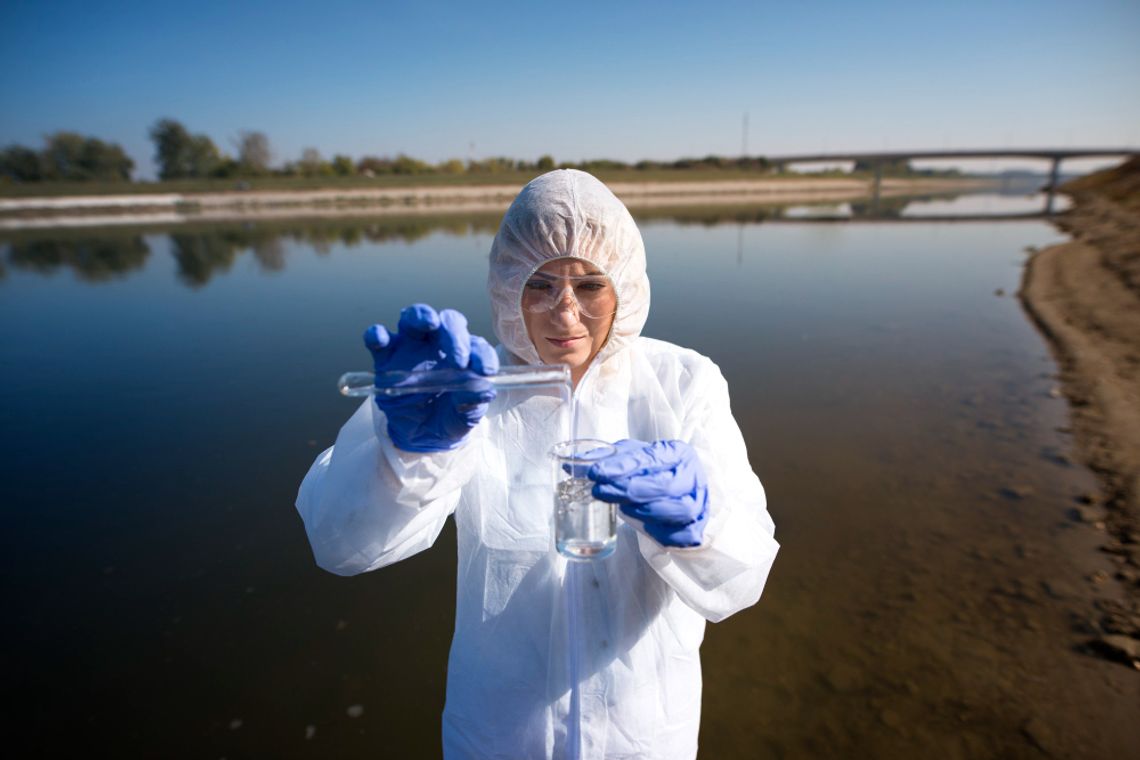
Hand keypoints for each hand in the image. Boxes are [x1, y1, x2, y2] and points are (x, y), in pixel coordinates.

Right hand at [363, 304, 498, 452]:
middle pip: (447, 322)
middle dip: (455, 335)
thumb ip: (473, 401)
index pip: (475, 344)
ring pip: (413, 318)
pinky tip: (380, 338)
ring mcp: (410, 348)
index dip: (482, 355)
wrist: (422, 435)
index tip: (485, 371)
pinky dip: (377, 335)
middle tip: (458, 360)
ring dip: (420, 315)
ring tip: (429, 322)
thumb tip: (484, 389)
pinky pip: (377, 339)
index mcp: (464, 353)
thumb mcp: (466, 414)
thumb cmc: (450, 415)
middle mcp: (438, 344)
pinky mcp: (386, 359)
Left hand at [587, 439, 708, 547]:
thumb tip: (571, 464)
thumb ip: (605, 460)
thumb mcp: (632, 460)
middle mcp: (692, 477)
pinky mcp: (695, 528)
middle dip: (628, 489)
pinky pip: (679, 534)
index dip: (621, 466)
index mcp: (677, 453)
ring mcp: (697, 504)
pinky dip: (660, 532)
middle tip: (599, 491)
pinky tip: (644, 526)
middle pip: (663, 485)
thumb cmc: (654, 474)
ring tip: (623, 509)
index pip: (649, 458)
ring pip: (676, 510)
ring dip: (644, 510)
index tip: (595, 472)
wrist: (682, 495)